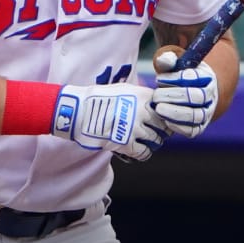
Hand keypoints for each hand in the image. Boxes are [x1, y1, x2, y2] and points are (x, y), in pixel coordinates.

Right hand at [52, 83, 168, 161]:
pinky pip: (144, 153)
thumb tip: (154, 103)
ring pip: (156, 140)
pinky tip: (139, 150)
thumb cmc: (97, 98)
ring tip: (146, 141)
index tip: (162, 118)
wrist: (77, 111)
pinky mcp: (126, 143)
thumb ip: (140, 96)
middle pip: (164, 124)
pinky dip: (144, 153)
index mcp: (142, 95)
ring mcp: (134, 128)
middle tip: (158, 132)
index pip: (165, 106)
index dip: (165, 114)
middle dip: (162, 130)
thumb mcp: (122, 89)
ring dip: (153, 142)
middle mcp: (141, 111)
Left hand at [152, 47, 217, 138]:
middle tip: (156, 95)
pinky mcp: (200, 127)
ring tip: (158, 109)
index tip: (159, 79)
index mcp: (206, 77)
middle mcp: (210, 95)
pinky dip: (179, 127)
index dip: (176, 79)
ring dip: (175, 113)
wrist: (189, 93)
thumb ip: (168, 59)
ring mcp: (207, 112)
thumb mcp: (175, 64)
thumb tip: (164, 60)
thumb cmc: (179, 76)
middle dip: (174, 96)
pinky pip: (192, 130)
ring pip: (196, 115)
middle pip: (197, 97)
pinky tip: (164, 120)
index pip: (195, 77)